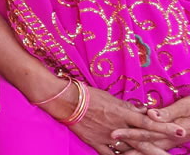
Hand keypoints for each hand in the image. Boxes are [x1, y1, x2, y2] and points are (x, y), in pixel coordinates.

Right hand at [47, 86, 181, 152]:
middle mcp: (118, 127)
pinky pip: (110, 154)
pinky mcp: (96, 143)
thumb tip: (144, 111)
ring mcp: (107, 137)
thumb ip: (128, 107)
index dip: (165, 127)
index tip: (180, 131)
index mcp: (123, 113)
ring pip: (130, 150)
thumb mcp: (110, 97)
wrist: (65, 101)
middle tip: (174, 152)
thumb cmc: (87, 95)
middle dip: (160, 147)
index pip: (148, 122)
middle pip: (143, 140)